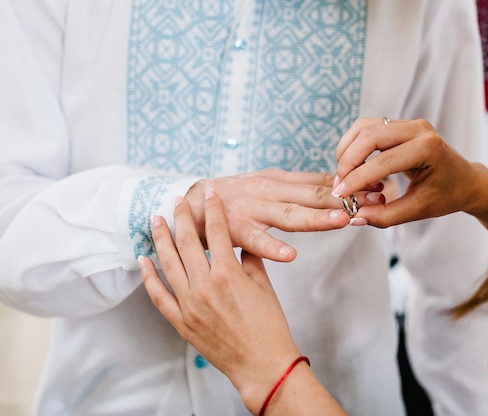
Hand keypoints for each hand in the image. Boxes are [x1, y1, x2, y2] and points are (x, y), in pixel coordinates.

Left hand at [140, 190, 301, 413]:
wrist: (262, 363)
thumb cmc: (269, 326)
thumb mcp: (264, 286)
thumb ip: (250, 259)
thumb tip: (241, 244)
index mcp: (228, 274)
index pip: (216, 231)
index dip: (212, 209)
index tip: (208, 193)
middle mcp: (204, 286)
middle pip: (187, 242)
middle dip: (181, 216)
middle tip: (177, 200)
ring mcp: (189, 305)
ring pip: (168, 264)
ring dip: (161, 238)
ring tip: (156, 220)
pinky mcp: (181, 322)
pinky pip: (157, 296)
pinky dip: (148, 277)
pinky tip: (143, 260)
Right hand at [184, 169, 383, 261]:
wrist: (190, 198)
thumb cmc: (237, 194)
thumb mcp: (269, 184)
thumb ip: (300, 189)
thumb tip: (340, 188)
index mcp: (280, 180)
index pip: (322, 181)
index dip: (352, 184)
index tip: (381, 186)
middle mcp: (270, 190)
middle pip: (314, 194)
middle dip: (347, 198)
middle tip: (376, 200)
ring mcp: (253, 209)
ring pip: (290, 214)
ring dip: (317, 217)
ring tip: (342, 220)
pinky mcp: (234, 228)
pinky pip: (256, 241)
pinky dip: (272, 247)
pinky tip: (289, 256)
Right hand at [333, 117, 482, 226]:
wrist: (465, 181)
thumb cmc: (445, 196)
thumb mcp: (417, 211)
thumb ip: (385, 216)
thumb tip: (354, 217)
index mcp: (429, 149)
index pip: (383, 161)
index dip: (357, 178)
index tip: (340, 194)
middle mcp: (419, 129)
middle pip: (369, 135)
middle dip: (348, 161)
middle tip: (339, 185)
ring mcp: (409, 123)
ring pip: (364, 127)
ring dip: (347, 150)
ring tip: (344, 175)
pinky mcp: (399, 124)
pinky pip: (368, 127)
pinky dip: (354, 145)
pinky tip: (351, 165)